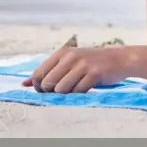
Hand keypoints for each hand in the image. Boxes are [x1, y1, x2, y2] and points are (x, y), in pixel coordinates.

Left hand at [22, 46, 138, 93]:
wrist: (122, 59)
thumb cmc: (94, 62)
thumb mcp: (70, 62)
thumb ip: (48, 71)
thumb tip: (25, 84)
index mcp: (62, 53)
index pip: (39, 74)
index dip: (40, 86)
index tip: (49, 89)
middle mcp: (71, 57)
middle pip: (48, 83)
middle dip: (53, 91)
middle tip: (65, 89)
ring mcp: (83, 65)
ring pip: (61, 89)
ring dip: (67, 93)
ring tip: (77, 87)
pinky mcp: (94, 74)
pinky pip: (78, 91)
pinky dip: (80, 93)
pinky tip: (87, 87)